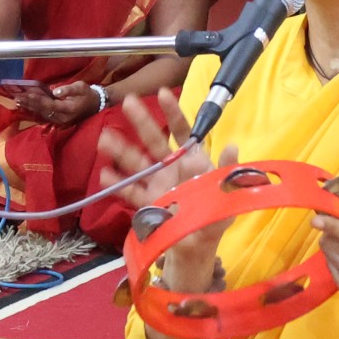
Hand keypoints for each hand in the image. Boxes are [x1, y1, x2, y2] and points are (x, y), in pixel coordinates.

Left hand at [10, 81, 101, 126]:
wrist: (95, 105)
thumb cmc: (87, 94)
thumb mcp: (80, 87)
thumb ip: (68, 89)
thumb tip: (55, 91)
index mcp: (68, 109)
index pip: (49, 105)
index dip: (37, 100)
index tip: (27, 94)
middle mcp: (62, 117)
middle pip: (42, 111)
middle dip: (29, 104)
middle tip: (17, 98)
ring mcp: (60, 121)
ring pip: (42, 114)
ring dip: (30, 108)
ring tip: (18, 102)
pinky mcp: (58, 121)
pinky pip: (44, 116)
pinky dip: (35, 110)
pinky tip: (27, 106)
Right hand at [97, 89, 236, 290]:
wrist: (199, 246)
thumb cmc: (215, 216)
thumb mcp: (227, 192)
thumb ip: (227, 169)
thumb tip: (233, 146)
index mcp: (192, 161)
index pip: (182, 131)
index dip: (173, 113)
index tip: (163, 93)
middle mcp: (171, 168)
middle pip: (155, 141)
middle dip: (142, 121)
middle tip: (129, 101)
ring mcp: (156, 185)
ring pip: (137, 164)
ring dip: (121, 150)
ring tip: (105, 138)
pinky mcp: (147, 205)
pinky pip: (131, 193)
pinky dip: (118, 185)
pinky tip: (105, 175)